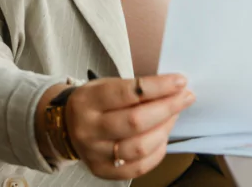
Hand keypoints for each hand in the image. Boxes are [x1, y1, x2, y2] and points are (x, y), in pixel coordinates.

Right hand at [66, 74, 194, 179]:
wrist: (66, 127)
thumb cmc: (95, 102)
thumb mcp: (106, 86)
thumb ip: (135, 89)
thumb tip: (173, 90)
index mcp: (87, 101)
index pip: (127, 93)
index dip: (158, 87)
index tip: (180, 81)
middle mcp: (88, 129)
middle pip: (135, 122)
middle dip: (167, 108)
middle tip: (185, 97)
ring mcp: (94, 153)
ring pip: (139, 147)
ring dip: (165, 129)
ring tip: (174, 115)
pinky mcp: (102, 171)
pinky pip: (138, 167)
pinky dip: (157, 152)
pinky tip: (162, 137)